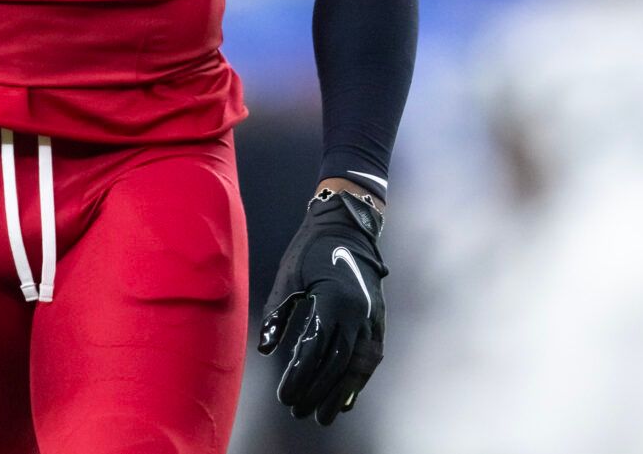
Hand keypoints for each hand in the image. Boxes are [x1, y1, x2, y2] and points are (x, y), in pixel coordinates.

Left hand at [257, 189, 386, 423]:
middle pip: (337, 364)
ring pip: (358, 365)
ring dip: (340, 393)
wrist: (347, 226)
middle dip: (317, 392)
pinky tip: (347, 398)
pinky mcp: (378, 319)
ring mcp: (372, 317)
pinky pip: (370, 357)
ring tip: (324, 416)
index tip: (284, 397)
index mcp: (333, 300)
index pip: (315, 350)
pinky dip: (359, 380)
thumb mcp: (288, 275)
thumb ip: (276, 312)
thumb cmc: (311, 248)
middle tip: (298, 412)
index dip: (299, 377)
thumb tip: (265, 347)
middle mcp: (357, 313)